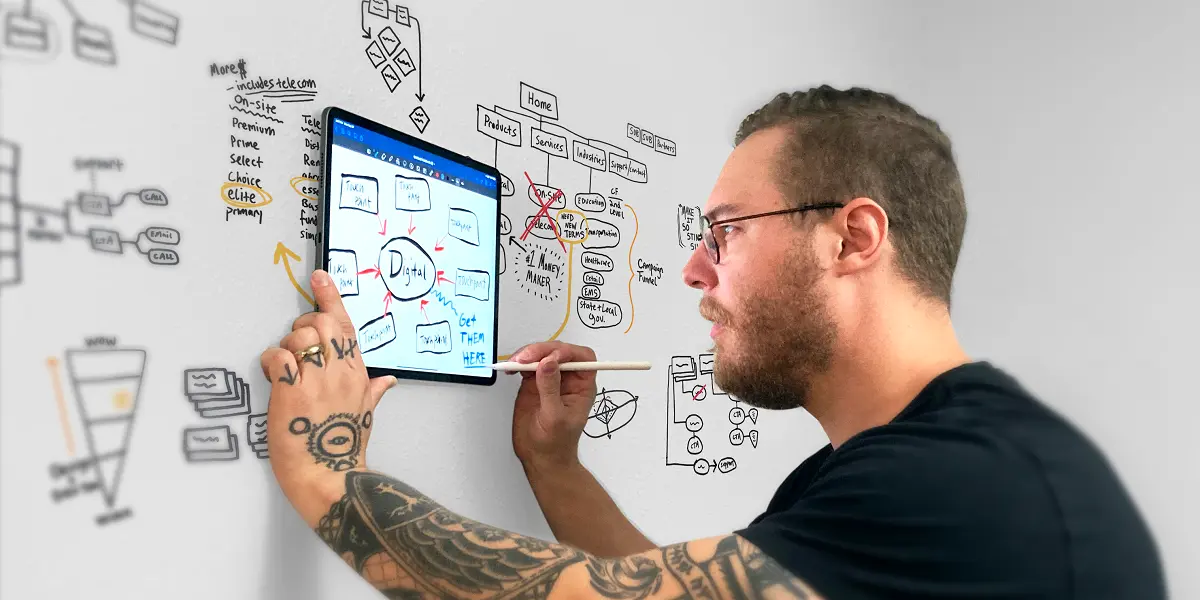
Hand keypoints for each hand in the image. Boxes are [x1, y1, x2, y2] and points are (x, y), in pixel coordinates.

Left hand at [259, 269, 395, 523]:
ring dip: (285, 348)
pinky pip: (277, 356)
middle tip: (295, 350)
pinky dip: (270, 362)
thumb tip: (389, 381)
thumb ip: (374, 392)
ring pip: (297, 336)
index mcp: (358, 373)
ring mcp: (317, 379)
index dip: (331, 298)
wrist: (329, 476)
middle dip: (301, 329)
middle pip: (318, 323)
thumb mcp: (365, 416)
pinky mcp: (292, 390)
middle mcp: (340, 371)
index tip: (320, 278)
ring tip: (285, 372)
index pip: (345, 325)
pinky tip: (273, 377)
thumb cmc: (345, 450)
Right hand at [507, 341, 598, 468]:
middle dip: (541, 351)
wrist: (540, 458)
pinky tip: (511, 368)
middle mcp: (568, 379)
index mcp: (582, 386)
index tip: (549, 357)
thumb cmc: (555, 443)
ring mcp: (550, 380)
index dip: (567, 352)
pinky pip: (527, 365)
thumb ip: (551, 389)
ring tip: (514, 363)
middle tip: (524, 358)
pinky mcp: (533, 383)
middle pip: (558, 352)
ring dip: (527, 355)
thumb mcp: (555, 417)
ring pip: (541, 355)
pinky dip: (518, 363)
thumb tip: (548, 363)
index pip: (582, 357)